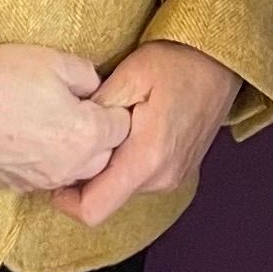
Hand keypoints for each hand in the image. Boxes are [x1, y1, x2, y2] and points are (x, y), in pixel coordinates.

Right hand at [0, 44, 131, 192]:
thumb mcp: (55, 61)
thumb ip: (88, 76)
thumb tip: (93, 88)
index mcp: (87, 135)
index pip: (123, 127)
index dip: (112, 108)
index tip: (98, 96)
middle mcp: (67, 167)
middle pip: (103, 157)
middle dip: (98, 136)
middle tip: (76, 109)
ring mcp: (37, 181)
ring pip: (71, 172)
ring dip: (70, 153)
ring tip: (47, 124)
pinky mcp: (9, 186)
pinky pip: (39, 178)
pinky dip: (39, 162)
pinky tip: (20, 138)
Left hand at [51, 41, 240, 226]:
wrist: (218, 61)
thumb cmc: (176, 63)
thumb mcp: (128, 76)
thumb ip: (95, 111)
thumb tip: (68, 134)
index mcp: (146, 159)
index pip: (93, 209)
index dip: (65, 200)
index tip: (54, 172)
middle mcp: (161, 178)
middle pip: (105, 199)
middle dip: (84, 176)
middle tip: (75, 139)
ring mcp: (173, 178)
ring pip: (121, 189)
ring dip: (106, 166)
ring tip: (103, 130)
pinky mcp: (177, 172)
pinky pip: (139, 179)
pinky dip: (124, 163)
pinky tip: (124, 133)